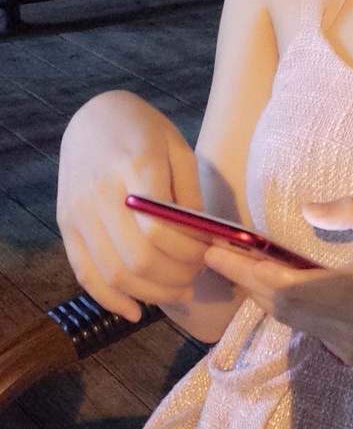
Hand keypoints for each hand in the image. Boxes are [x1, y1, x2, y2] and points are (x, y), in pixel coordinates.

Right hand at [57, 91, 208, 322]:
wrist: (93, 117)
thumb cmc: (144, 130)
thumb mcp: (178, 149)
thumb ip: (189, 195)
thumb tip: (204, 241)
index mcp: (134, 168)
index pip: (162, 231)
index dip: (190, 252)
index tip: (209, 254)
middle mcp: (99, 194)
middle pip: (138, 258)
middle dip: (175, 276)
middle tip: (197, 274)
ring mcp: (77, 212)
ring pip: (113, 273)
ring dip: (150, 293)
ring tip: (178, 291)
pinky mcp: (65, 225)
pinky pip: (84, 273)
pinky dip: (109, 299)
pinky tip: (135, 311)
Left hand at [203, 197, 352, 364]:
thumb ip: (351, 211)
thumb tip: (308, 210)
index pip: (290, 285)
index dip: (253, 271)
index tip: (222, 251)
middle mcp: (348, 324)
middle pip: (281, 306)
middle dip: (248, 280)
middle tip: (218, 255)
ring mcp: (348, 347)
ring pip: (292, 321)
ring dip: (264, 295)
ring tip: (239, 267)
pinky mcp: (350, 357)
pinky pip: (309, 331)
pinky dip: (290, 309)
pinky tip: (277, 287)